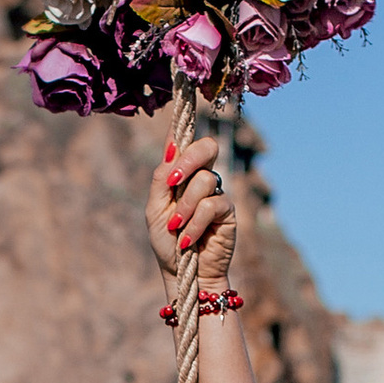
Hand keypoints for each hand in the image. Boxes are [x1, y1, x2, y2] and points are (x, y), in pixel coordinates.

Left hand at [146, 133, 238, 288]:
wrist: (183, 274)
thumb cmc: (166, 242)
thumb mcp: (155, 210)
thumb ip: (161, 180)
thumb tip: (172, 148)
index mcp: (181, 174)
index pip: (184, 143)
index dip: (182, 126)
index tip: (179, 108)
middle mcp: (201, 178)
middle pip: (207, 147)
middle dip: (188, 160)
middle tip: (172, 183)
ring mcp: (216, 193)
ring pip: (204, 180)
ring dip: (185, 207)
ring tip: (177, 228)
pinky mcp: (228, 212)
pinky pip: (212, 205)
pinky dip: (195, 223)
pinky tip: (188, 241)